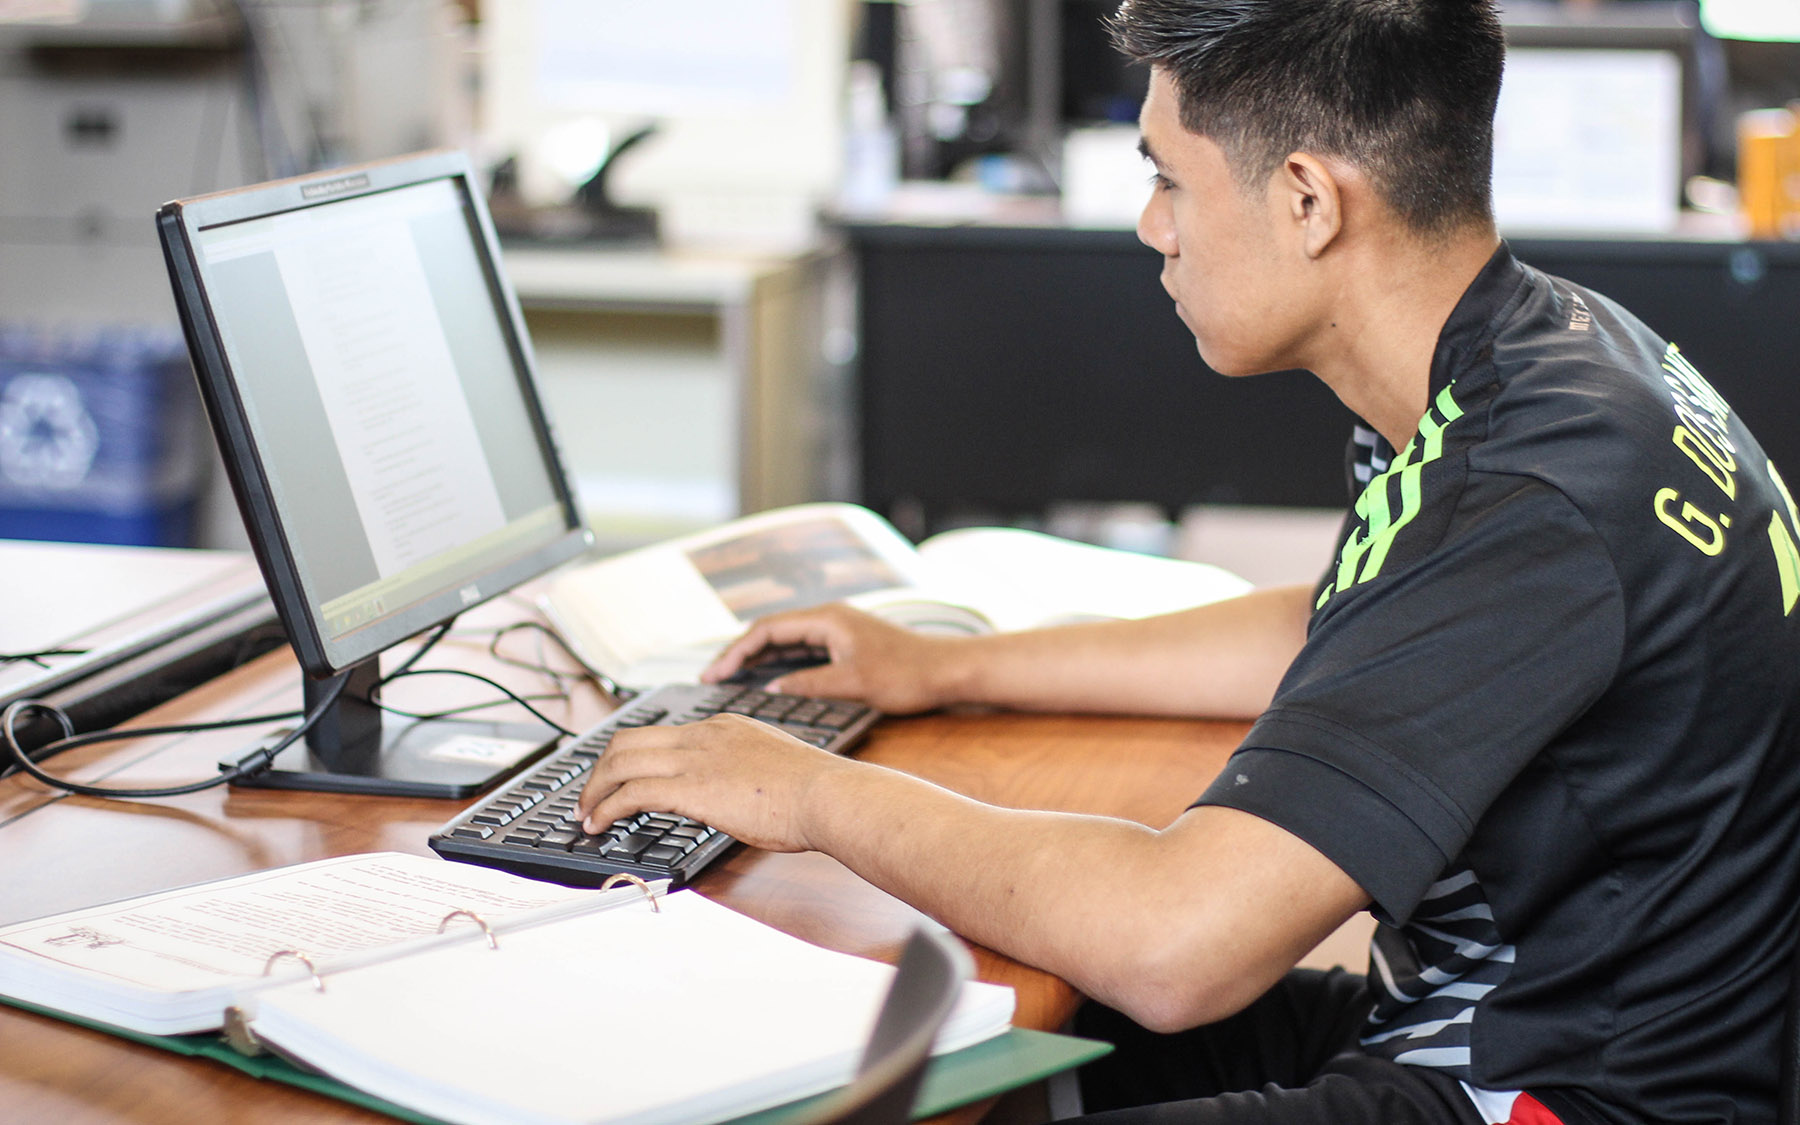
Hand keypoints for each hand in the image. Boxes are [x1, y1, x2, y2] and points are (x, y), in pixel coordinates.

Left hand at [576, 714, 854, 852]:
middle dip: (599, 770)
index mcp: (723, 727)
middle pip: (628, 740)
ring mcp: (695, 758)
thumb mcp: (772, 767)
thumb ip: (745, 772)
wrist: (826, 795)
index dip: (630, 757)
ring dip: (594, 790)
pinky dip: (606, 808)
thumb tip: (735, 794)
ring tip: (585, 814)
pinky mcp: (692, 787)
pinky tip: (599, 825)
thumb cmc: (813, 791)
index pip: (661, 734)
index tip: (618, 777)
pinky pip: (631, 793)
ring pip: (621, 762)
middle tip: (588, 796)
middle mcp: (703, 735)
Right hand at [701, 604, 956, 713]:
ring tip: (729, 680)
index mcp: (827, 619)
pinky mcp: (846, 646)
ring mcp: (838, 631)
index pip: (767, 630)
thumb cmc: (909, 674)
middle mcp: (830, 619)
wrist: (949, 671)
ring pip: (786, 642)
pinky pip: (802, 651)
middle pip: (771, 632)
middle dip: (739, 654)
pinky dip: (780, 664)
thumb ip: (809, 684)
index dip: (735, 652)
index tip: (713, 674)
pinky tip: (767, 681)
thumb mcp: (854, 683)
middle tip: (711, 679)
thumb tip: (772, 690)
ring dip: (757, 659)